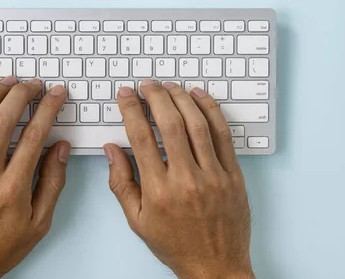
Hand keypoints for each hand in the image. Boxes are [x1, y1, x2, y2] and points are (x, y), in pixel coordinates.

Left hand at [0, 77, 69, 278]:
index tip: (57, 94)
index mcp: (11, 190)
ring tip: (8, 81)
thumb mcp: (39, 223)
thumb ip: (52, 182)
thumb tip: (61, 148)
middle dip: (21, 95)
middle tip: (34, 83)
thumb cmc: (0, 248)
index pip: (34, 137)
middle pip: (2, 122)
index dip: (48, 109)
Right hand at [104, 80, 253, 278]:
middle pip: (171, 124)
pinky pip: (224, 135)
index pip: (141, 138)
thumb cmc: (175, 244)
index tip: (126, 95)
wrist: (215, 267)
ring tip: (170, 86)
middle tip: (147, 84)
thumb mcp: (137, 220)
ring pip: (197, 124)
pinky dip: (211, 111)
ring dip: (182, 99)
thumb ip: (121, 183)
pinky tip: (199, 97)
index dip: (131, 110)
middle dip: (156, 97)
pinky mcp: (234, 175)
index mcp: (159, 191)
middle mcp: (187, 180)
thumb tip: (111, 150)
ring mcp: (214, 176)